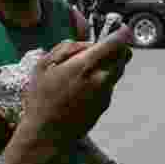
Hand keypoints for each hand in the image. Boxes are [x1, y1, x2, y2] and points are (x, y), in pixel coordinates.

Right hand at [19, 26, 133, 144]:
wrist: (47, 134)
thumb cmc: (41, 98)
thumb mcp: (44, 65)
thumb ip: (67, 48)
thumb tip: (86, 43)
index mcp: (86, 66)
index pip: (116, 44)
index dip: (122, 34)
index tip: (123, 29)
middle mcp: (102, 79)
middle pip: (123, 56)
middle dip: (116, 48)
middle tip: (102, 48)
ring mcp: (106, 93)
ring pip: (117, 70)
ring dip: (110, 63)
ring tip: (87, 68)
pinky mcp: (105, 104)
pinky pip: (109, 85)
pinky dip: (102, 80)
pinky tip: (82, 87)